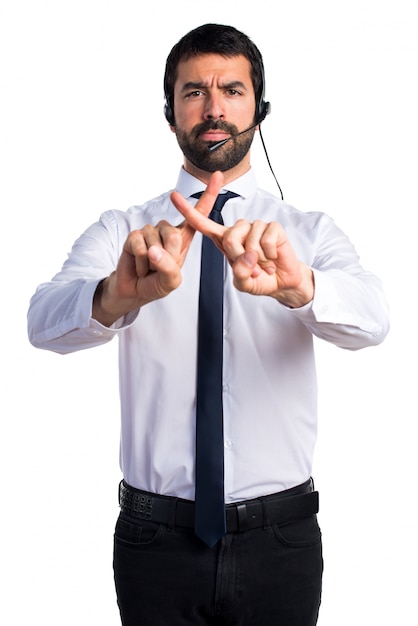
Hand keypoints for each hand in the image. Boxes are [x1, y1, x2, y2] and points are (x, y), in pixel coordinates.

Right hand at [93, 172, 225, 325]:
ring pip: (155, 242)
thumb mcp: (172, 281)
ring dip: (152, 263)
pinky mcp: (134, 235)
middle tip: (160, 269)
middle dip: (168, 257)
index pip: (198, 214)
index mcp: (183, 238)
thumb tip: (153, 249)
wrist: (135, 289)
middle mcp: (167, 230)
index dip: (208, 195)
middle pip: (174, 235)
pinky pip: (139, 246)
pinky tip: (139, 265)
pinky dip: (140, 262)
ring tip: (149, 268)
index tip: (217, 175)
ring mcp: (150, 231)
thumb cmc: (157, 283)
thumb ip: (169, 268)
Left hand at [171, 172, 313, 306]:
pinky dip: (270, 255)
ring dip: (258, 260)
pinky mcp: (272, 227)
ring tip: (263, 264)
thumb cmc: (259, 279)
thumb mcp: (243, 283)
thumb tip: (248, 255)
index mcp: (224, 240)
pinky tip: (273, 258)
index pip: (202, 223)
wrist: (282, 282)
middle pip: (229, 238)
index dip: (188, 210)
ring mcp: (256, 226)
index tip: (174, 195)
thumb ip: (240, 274)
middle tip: (253, 268)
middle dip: (241, 259)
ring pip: (249, 241)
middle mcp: (238, 230)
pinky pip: (266, 240)